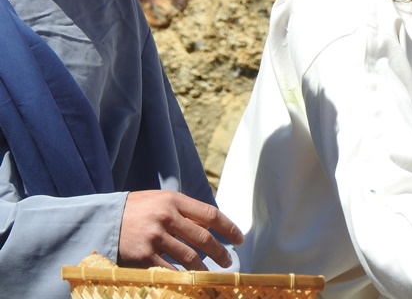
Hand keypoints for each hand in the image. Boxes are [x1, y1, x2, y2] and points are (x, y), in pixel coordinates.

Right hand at [119, 190, 244, 269]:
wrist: (102, 221)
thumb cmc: (137, 210)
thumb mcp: (160, 201)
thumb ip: (184, 211)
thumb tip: (211, 224)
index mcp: (173, 200)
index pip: (209, 214)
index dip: (228, 228)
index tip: (239, 238)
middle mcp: (166, 216)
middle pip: (203, 237)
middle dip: (220, 252)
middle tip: (229, 261)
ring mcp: (155, 237)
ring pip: (189, 256)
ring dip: (204, 268)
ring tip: (212, 273)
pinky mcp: (143, 256)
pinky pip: (169, 270)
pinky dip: (182, 277)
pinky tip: (190, 280)